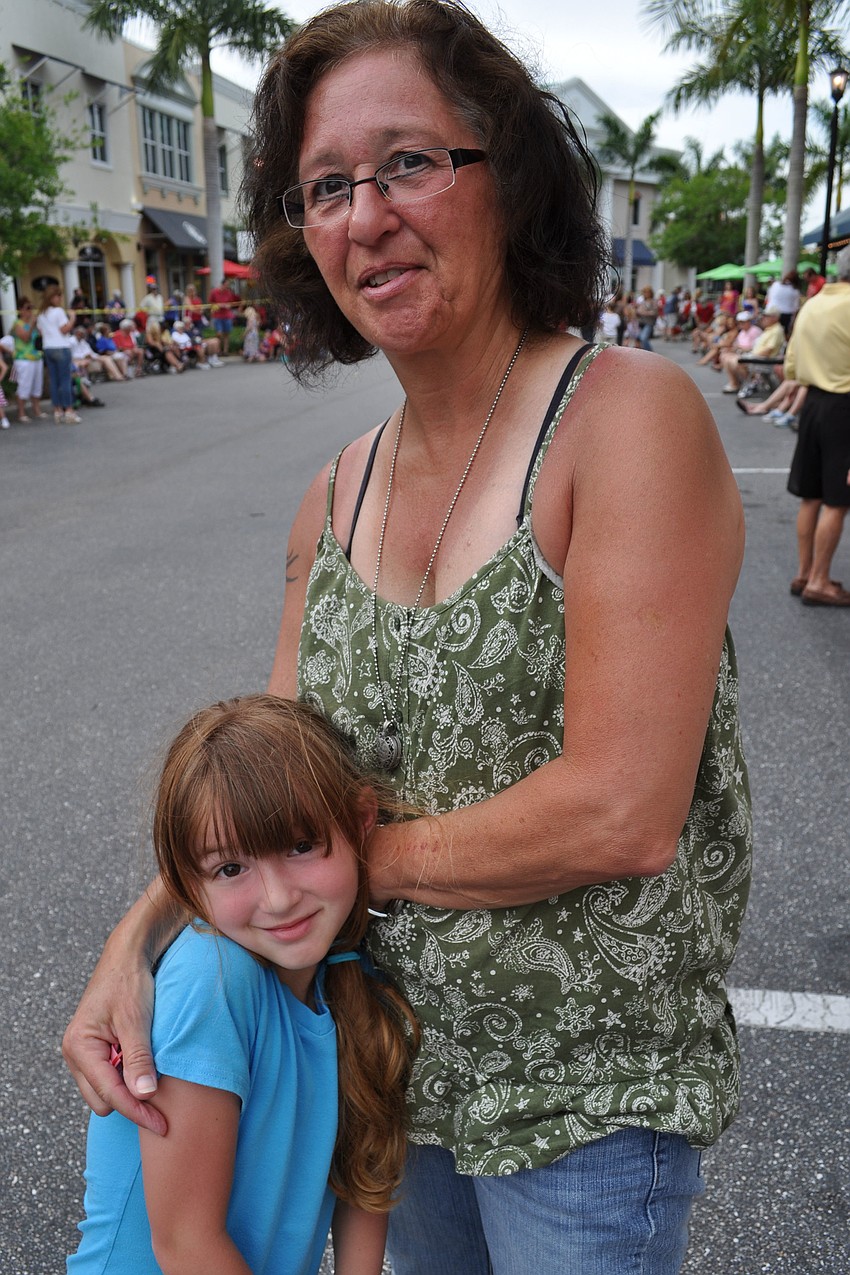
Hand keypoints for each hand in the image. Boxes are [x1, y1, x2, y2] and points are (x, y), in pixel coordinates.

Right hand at [62, 937, 165, 1135]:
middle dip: (131, 1102)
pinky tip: (145, 1065)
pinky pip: (109, 1076)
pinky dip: (128, 1076)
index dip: (138, 1112)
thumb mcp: (137, 1020)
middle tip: (163, 1098)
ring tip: (155, 1075)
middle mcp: (75, 1053)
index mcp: (80, 1047)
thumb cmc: (130, 981)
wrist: (128, 955)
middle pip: (103, 1101)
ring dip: (129, 1089)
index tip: (163, 1125)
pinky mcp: (95, 1050)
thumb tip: (144, 1096)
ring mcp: (83, 1053)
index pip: (111, 1094)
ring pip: (105, 1092)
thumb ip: (139, 1058)